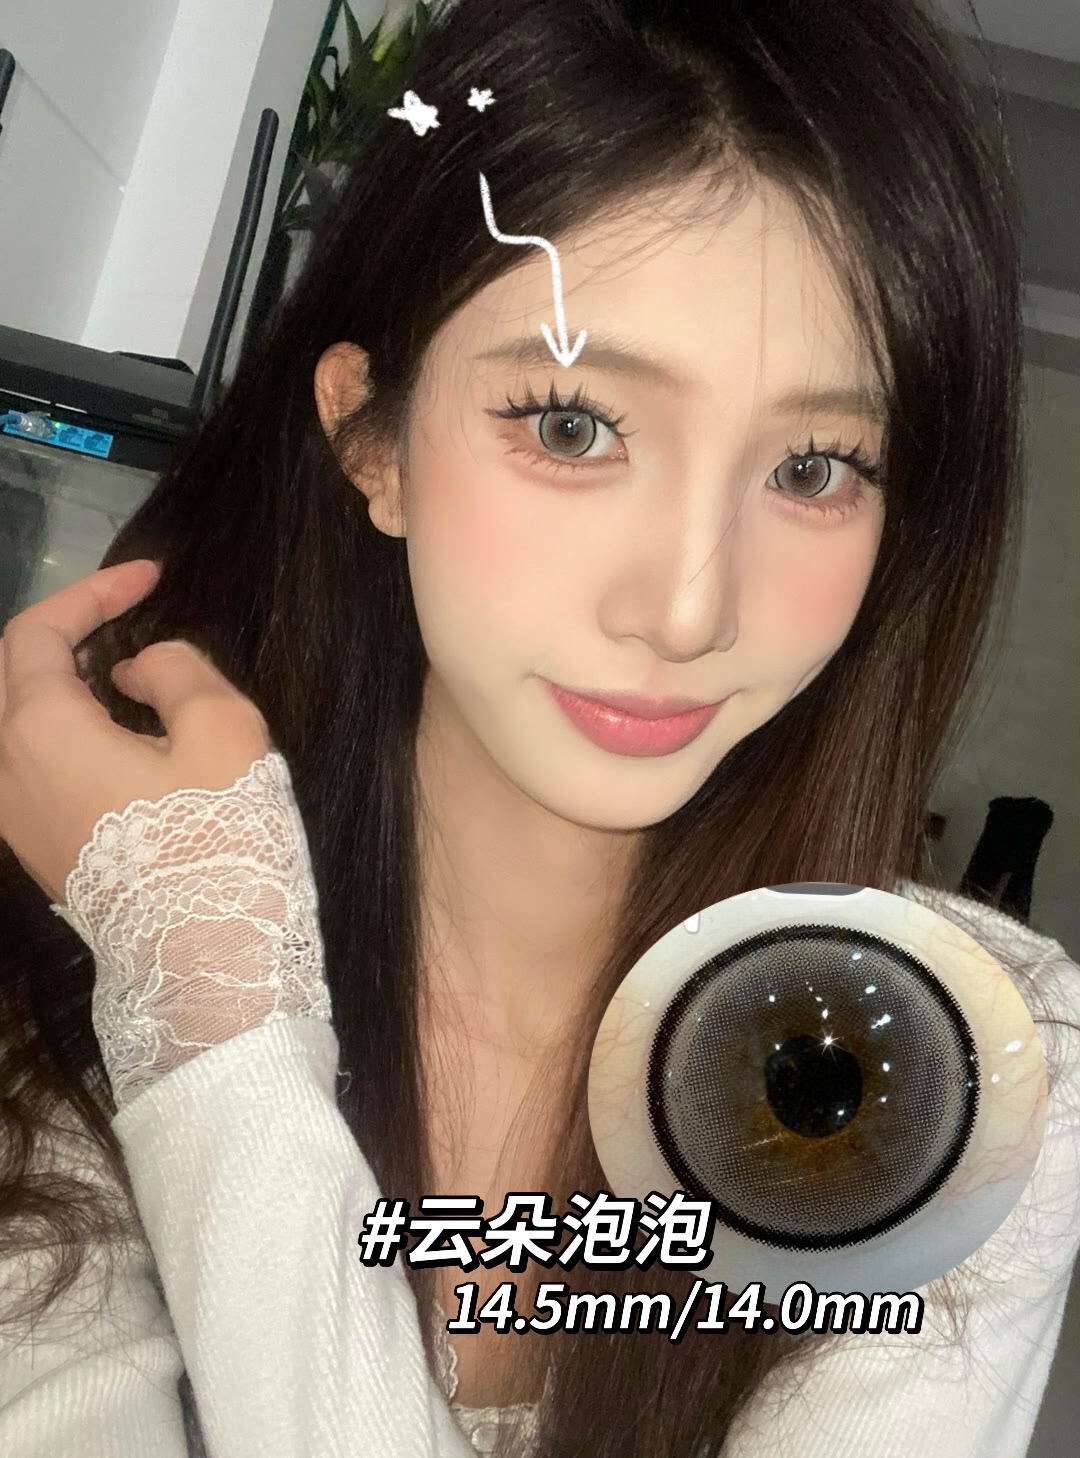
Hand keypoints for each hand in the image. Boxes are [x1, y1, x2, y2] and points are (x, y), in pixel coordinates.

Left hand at [0, 559, 273, 903]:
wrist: (205, 962)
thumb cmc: (215, 838)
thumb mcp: (222, 730)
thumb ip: (176, 670)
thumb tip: (138, 673)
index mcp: (39, 728)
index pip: (40, 632)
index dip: (94, 592)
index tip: (151, 577)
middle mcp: (5, 766)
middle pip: (17, 673)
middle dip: (73, 632)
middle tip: (134, 616)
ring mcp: (13, 814)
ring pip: (21, 721)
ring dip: (68, 683)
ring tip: (133, 674)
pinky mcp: (36, 846)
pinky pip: (33, 762)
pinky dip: (66, 728)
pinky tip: (123, 734)